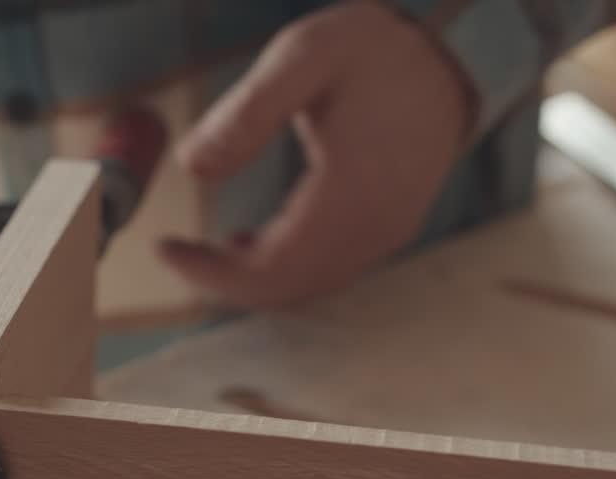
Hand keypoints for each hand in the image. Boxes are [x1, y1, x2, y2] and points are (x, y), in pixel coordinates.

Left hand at [168, 0, 471, 307]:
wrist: (449, 58)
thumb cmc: (376, 52)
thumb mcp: (305, 56)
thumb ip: (247, 111)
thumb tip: (191, 165)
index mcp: (353, 196)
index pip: (273, 268)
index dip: (213, 273)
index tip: (165, 251)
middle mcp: (374, 230)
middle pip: (286, 287)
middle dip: (222, 279)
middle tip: (172, 252)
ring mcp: (384, 234)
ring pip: (304, 284)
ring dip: (248, 276)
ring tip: (199, 249)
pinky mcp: (385, 228)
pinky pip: (324, 268)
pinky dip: (278, 267)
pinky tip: (244, 243)